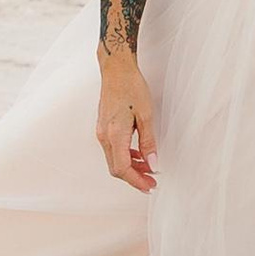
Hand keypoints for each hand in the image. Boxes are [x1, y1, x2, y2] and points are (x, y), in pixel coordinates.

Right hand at [97, 56, 160, 188]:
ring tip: (149, 170)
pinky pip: (113, 150)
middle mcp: (104, 136)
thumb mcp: (146, 115)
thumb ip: (148, 142)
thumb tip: (152, 163)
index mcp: (114, 134)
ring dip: (131, 168)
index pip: (122, 168)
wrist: (116, 70)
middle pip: (116, 168)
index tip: (150, 185)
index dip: (136, 181)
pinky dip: (126, 157)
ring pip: (114, 160)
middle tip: (151, 182)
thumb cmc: (131, 87)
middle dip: (134, 178)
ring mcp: (101, 132)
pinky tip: (139, 156)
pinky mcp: (103, 128)